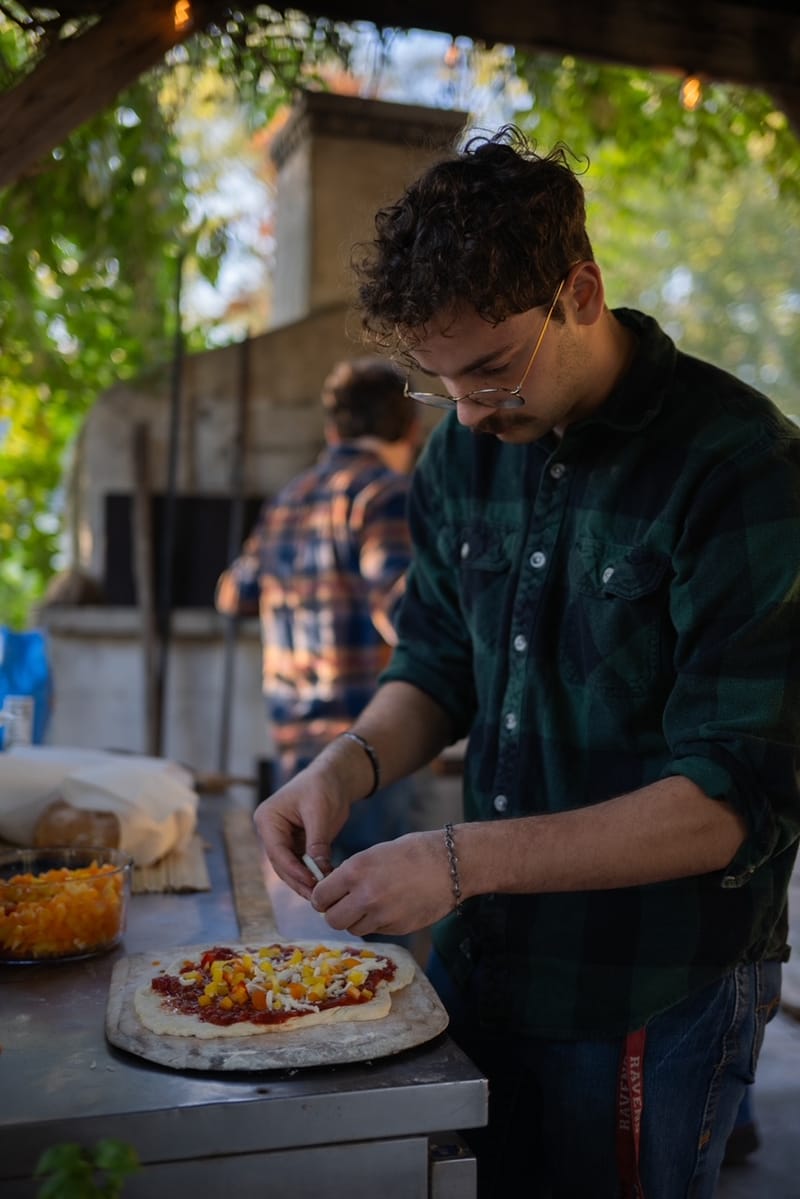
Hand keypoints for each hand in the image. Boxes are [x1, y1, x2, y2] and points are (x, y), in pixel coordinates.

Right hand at [253, 765, 349, 899]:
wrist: (334, 777)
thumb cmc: (323, 786)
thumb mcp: (320, 812)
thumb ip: (317, 841)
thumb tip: (319, 870)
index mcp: (268, 819)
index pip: (277, 851)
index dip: (294, 870)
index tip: (312, 882)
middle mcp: (271, 832)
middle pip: (282, 863)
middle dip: (299, 880)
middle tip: (317, 896)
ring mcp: (282, 839)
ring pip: (290, 868)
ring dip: (305, 881)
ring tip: (321, 895)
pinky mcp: (296, 844)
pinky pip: (301, 864)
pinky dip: (311, 874)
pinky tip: (325, 884)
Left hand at [309, 831, 453, 936]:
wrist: (452, 864)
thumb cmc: (414, 851)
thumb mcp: (375, 854)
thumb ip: (352, 874)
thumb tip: (333, 890)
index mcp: (355, 871)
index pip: (320, 897)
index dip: (322, 898)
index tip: (327, 896)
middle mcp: (365, 895)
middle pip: (332, 920)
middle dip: (336, 913)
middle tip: (345, 904)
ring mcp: (382, 915)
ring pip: (354, 929)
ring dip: (357, 920)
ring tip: (371, 904)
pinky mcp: (398, 928)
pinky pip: (376, 931)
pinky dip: (377, 923)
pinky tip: (391, 907)